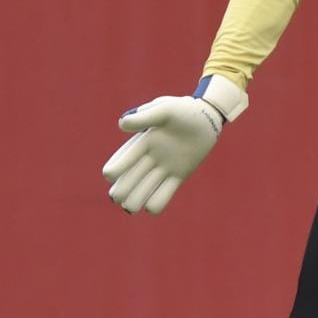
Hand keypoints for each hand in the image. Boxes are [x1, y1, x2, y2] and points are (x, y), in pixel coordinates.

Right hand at [102, 74, 248, 214]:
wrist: (208, 118)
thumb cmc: (185, 110)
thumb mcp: (164, 109)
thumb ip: (144, 117)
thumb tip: (121, 124)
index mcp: (142, 142)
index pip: (123, 160)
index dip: (114, 169)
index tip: (110, 175)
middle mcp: (150, 157)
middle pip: (130, 178)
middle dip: (121, 190)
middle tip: (118, 199)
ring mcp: (164, 168)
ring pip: (145, 189)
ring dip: (136, 200)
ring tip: (131, 208)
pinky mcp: (179, 175)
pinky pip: (165, 193)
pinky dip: (157, 203)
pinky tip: (151, 208)